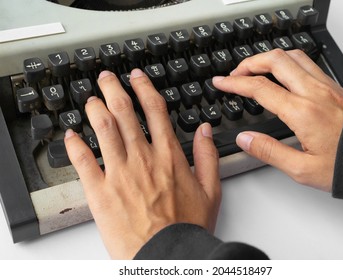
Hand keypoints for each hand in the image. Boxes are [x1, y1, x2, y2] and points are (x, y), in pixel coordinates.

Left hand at [64, 69, 220, 258]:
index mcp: (168, 156)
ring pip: (103, 129)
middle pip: (124, 112)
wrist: (166, 254)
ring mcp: (119, 173)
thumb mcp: (211, 190)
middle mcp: (142, 158)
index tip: (136, 77)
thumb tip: (205, 130)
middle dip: (113, 89)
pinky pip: (83, 161)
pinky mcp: (100, 192)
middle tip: (106, 78)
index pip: (154, 111)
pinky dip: (75, 145)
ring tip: (91, 99)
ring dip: (94, 109)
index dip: (144, 88)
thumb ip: (208, 156)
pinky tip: (70, 135)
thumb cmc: (187, 226)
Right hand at [212, 49, 342, 190]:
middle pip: (275, 60)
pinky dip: (287, 62)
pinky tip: (283, 74)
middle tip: (236, 74)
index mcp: (303, 113)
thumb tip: (245, 139)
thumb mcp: (302, 169)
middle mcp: (315, 93)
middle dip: (249, 63)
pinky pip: (307, 63)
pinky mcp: (335, 87)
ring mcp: (327, 87)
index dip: (235, 83)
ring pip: (293, 56)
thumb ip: (269, 151)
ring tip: (256, 69)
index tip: (222, 83)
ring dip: (269, 58)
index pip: (260, 88)